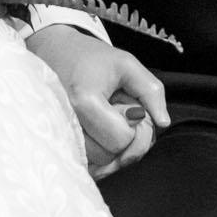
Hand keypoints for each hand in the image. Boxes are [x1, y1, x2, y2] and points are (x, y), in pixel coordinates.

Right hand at [26, 24, 168, 178]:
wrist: (54, 52)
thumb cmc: (89, 57)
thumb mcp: (126, 64)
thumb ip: (151, 91)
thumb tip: (162, 122)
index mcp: (84, 101)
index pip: (121, 139)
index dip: (135, 128)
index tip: (130, 106)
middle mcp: (67, 122)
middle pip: (111, 155)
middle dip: (124, 138)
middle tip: (118, 111)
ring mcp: (60, 135)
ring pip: (99, 163)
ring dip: (111, 144)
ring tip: (104, 117)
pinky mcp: (59, 143)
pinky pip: (88, 164)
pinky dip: (100, 151)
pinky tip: (98, 131)